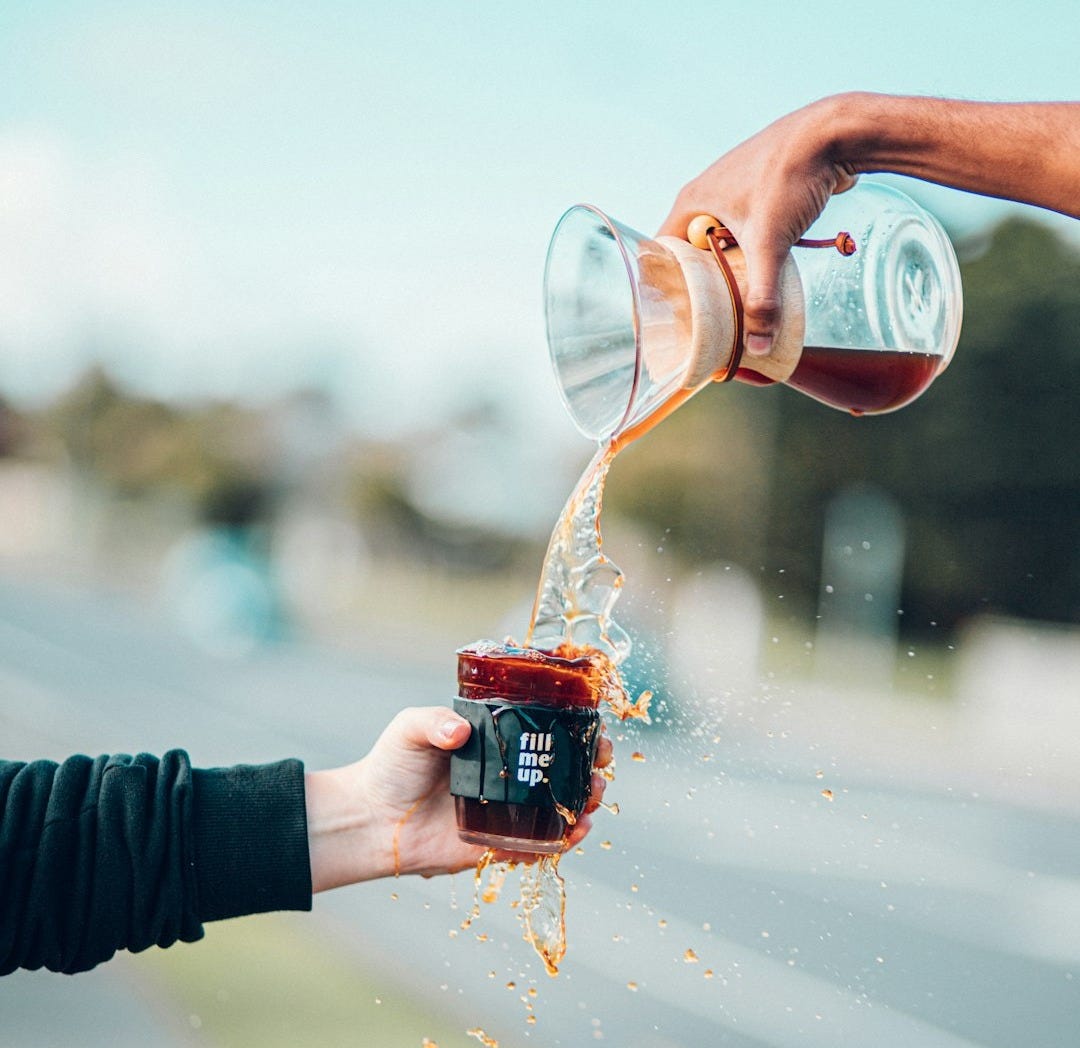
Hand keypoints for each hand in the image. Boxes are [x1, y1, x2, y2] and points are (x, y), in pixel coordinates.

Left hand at [305, 706, 613, 890]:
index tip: (596, 729)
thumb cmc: (391, 766)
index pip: (546, 732)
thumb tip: (458, 732)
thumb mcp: (411, 729)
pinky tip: (573, 832)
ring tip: (591, 797)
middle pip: (563, 770)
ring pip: (559, 808)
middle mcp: (507, 776)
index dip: (577, 731)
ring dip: (583, 802)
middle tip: (600, 766)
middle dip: (590, 767)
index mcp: (496, 742)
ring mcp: (506, 811)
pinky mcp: (497, 844)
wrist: (371, 818)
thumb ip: (433, 723)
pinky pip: (538, 845)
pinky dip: (561, 841)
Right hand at [658, 95, 857, 357]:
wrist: (836, 133)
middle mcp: (707, 194)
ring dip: (729, 269)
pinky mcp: (761, 192)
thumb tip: (759, 346)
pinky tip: (766, 271)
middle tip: (710, 317)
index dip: (666, 285)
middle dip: (702, 284)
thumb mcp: (770, 243)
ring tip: (737, 300)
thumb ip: (762, 297)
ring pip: (721, 242)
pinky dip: (751, 253)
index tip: (676, 316)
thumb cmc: (790, 176)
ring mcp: (735, 191)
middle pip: (692, 252)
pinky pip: (746, 231)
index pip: (662, 252)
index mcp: (692, 201)